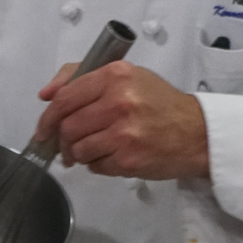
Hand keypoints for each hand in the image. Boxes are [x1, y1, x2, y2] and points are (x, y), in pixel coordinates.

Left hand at [34, 60, 209, 179]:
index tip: (44, 128)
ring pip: (78, 149)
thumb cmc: (159, 104)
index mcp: (115, 76)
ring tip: (94, 150)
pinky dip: (97, 164)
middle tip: (67, 145)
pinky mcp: (128, 159)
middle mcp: (119, 101)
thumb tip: (46, 95)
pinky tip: (112, 156)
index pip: (65, 97)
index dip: (48, 117)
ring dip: (79, 154)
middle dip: (62, 140)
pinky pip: (95, 166)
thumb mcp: (126, 77)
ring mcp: (124, 132)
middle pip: (68, 126)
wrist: (197, 133)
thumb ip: (81, 78)